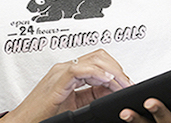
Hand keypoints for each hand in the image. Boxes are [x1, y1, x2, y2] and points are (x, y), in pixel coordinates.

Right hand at [0, 49, 132, 122]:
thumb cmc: (43, 115)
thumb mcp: (75, 105)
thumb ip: (91, 96)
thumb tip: (112, 92)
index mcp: (70, 72)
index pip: (99, 61)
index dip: (116, 70)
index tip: (126, 83)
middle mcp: (66, 68)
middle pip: (99, 56)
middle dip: (117, 69)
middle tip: (127, 84)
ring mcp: (61, 72)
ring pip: (94, 60)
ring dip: (112, 72)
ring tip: (121, 84)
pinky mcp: (58, 81)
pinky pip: (80, 70)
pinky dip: (97, 74)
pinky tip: (106, 81)